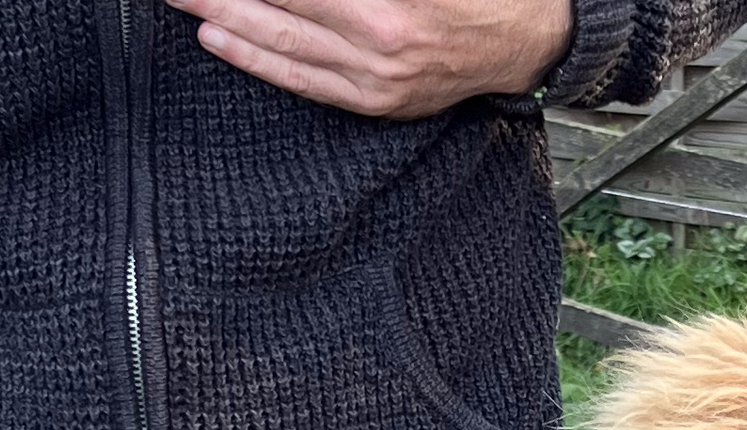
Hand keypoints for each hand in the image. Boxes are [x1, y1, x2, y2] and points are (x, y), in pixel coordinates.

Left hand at [170, 0, 572, 119]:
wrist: (527, 36)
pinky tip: (218, 39)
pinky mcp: (377, 103)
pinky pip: (302, 82)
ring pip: (279, 43)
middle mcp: (379, 39)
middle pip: (276, 4)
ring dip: (221, 17)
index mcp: (390, 2)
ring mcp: (376, 78)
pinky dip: (256, 59)